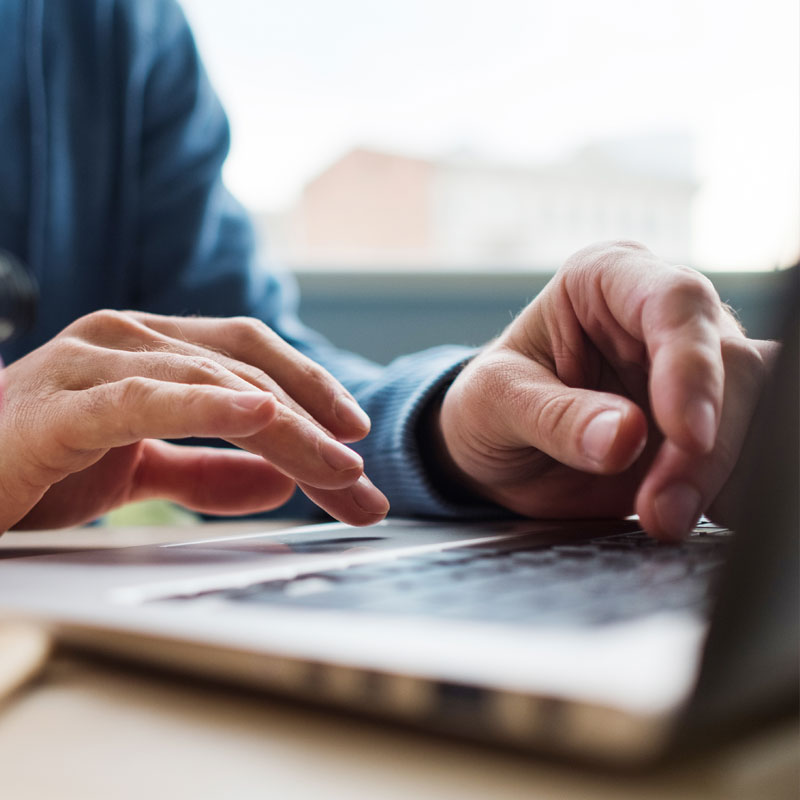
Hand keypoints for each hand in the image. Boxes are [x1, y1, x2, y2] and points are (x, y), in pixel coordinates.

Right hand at [0, 310, 388, 531]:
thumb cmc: (34, 468)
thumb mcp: (139, 470)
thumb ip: (206, 470)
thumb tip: (279, 482)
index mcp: (149, 349)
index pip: (252, 357)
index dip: (311, 389)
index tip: (355, 436)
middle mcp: (127, 338)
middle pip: (248, 369)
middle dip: (315, 422)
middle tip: (360, 479)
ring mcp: (91, 362)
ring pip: (214, 384)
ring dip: (286, 427)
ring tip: (336, 466)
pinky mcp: (59, 406)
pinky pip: (145, 400)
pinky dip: (206, 405)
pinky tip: (258, 415)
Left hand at [434, 241, 776, 538]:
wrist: (495, 451)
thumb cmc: (488, 404)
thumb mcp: (495, 402)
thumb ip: (555, 416)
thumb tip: (625, 437)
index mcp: (607, 279)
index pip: (674, 301)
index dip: (691, 366)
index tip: (686, 434)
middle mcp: (661, 318)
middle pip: (731, 363)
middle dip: (704, 447)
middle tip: (662, 509)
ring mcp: (692, 373)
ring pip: (755, 411)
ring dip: (722, 476)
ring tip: (666, 520)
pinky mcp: (706, 427)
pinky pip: (746, 454)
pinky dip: (731, 491)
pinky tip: (696, 516)